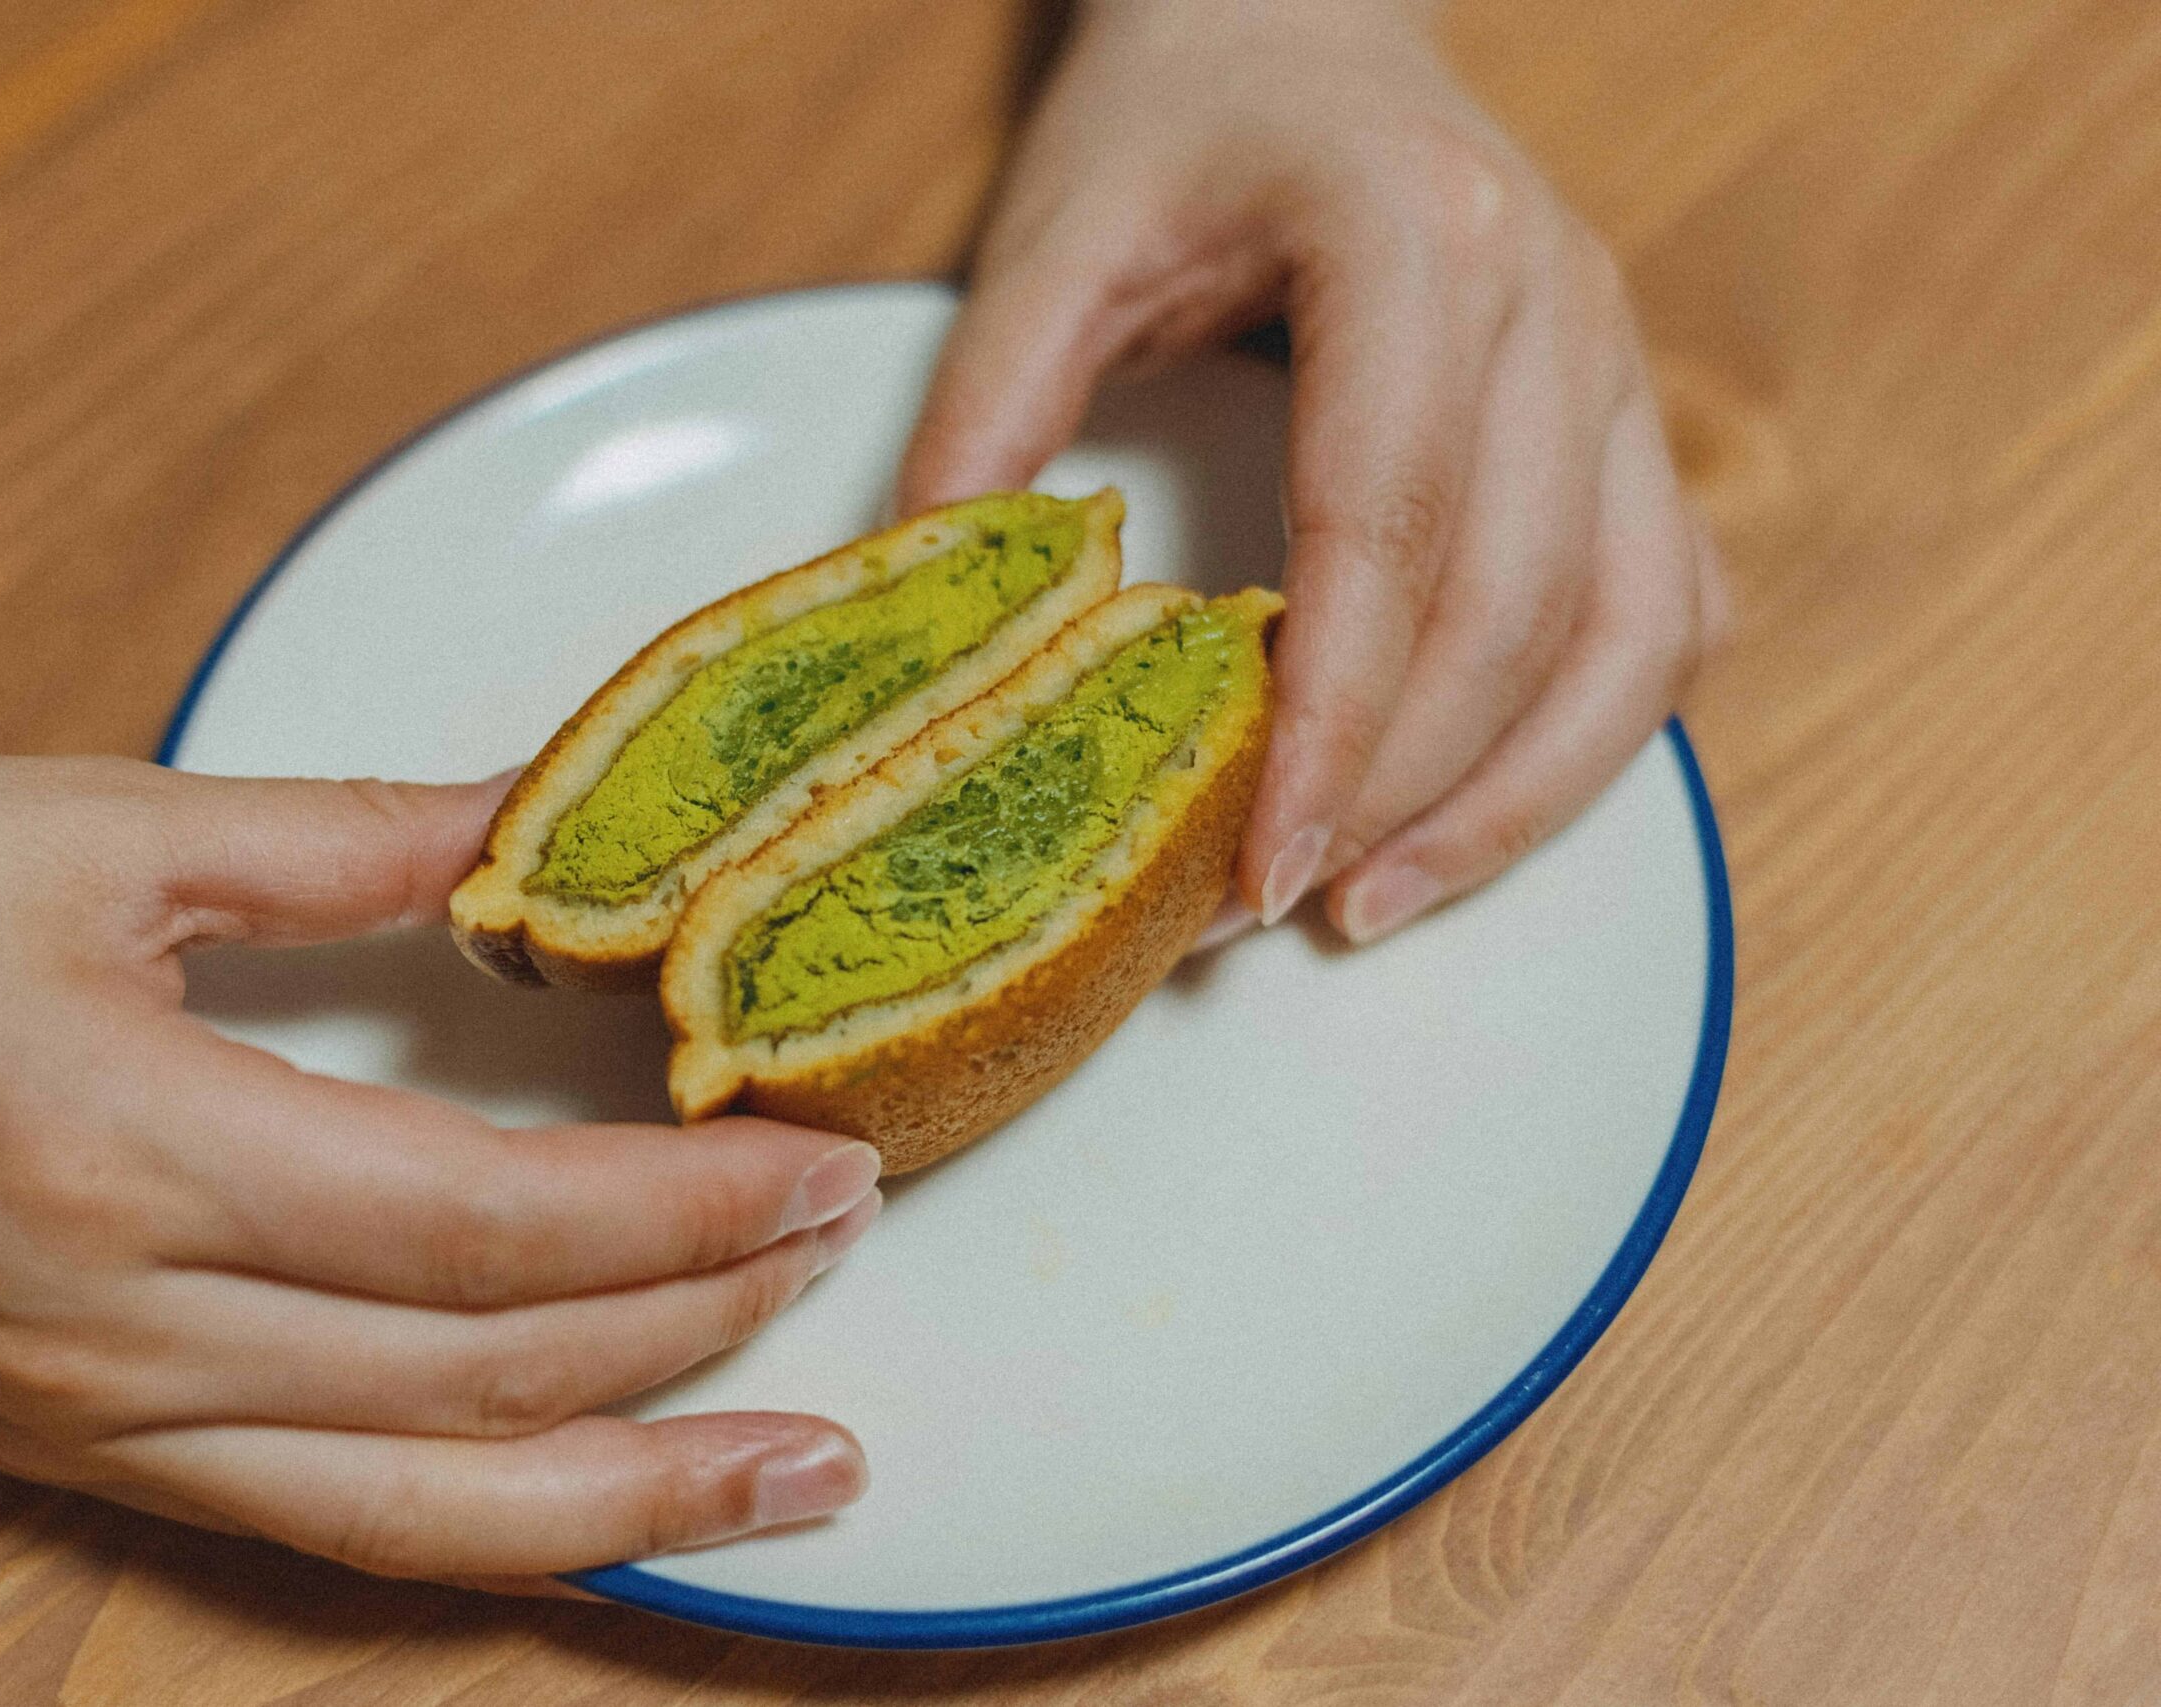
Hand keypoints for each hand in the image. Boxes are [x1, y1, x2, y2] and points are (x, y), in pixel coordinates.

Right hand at [0, 750, 877, 1581]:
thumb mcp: (103, 828)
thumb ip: (359, 836)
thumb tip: (556, 817)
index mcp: (130, 1153)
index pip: (486, 1227)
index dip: (684, 1211)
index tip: (830, 1163)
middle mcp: (118, 1335)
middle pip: (484, 1380)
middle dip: (701, 1332)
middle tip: (853, 1257)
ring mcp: (91, 1423)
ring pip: (418, 1512)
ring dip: (636, 1500)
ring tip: (802, 1477)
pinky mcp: (71, 1449)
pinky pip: (321, 1526)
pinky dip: (488, 1531)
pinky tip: (606, 1507)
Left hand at [899, 0, 1727, 941]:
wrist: (1302, 16)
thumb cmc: (1183, 115)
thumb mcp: (1056, 235)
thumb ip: (987, 414)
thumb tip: (930, 620)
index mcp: (1414, 237)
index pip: (1387, 524)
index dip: (1329, 718)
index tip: (1256, 860)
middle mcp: (1555, 299)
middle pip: (1512, 604)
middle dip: (1394, 789)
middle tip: (1264, 905)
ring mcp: (1617, 360)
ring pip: (1631, 630)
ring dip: (1515, 797)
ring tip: (1373, 905)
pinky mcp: (1632, 417)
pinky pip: (1670, 607)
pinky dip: (1588, 734)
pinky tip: (1477, 811)